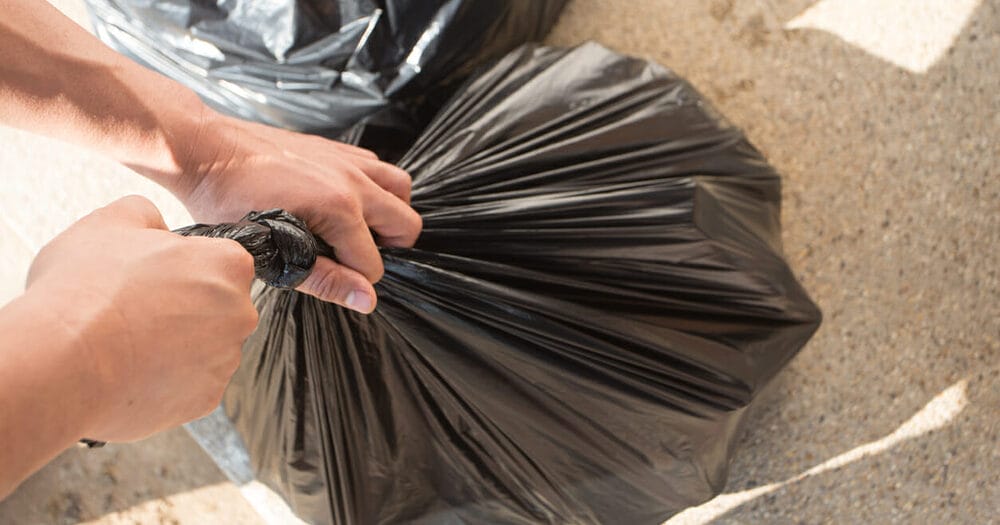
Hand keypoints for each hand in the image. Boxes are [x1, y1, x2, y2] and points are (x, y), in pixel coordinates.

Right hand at [25, 196, 257, 441]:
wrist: (64, 362)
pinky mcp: (206, 400)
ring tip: (128, 342)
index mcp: (229, 265)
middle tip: (137, 309)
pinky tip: (133, 371)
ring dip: (177, 344)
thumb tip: (155, 227)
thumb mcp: (111, 222)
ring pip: (206, 347)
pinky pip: (191, 384)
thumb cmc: (86, 289)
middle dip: (184, 307)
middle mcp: (240, 314)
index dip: (182, 265)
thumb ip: (147, 215)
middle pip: (217, 306)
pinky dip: (168, 379)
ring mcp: (226, 360)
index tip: (153, 275)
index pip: (220, 260)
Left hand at [174, 110, 421, 312]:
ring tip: (360, 228)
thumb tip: (365, 300)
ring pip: (400, 188)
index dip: (355, 279)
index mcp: (338, 209)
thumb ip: (325, 279)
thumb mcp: (272, 254)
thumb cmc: (226, 200)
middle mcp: (351, 182)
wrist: (204, 149)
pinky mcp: (336, 147)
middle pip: (406, 224)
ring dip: (389, 212)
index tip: (329, 276)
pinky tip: (343, 200)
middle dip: (388, 247)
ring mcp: (346, 160)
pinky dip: (373, 186)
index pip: (374, 263)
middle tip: (354, 255)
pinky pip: (375, 166)